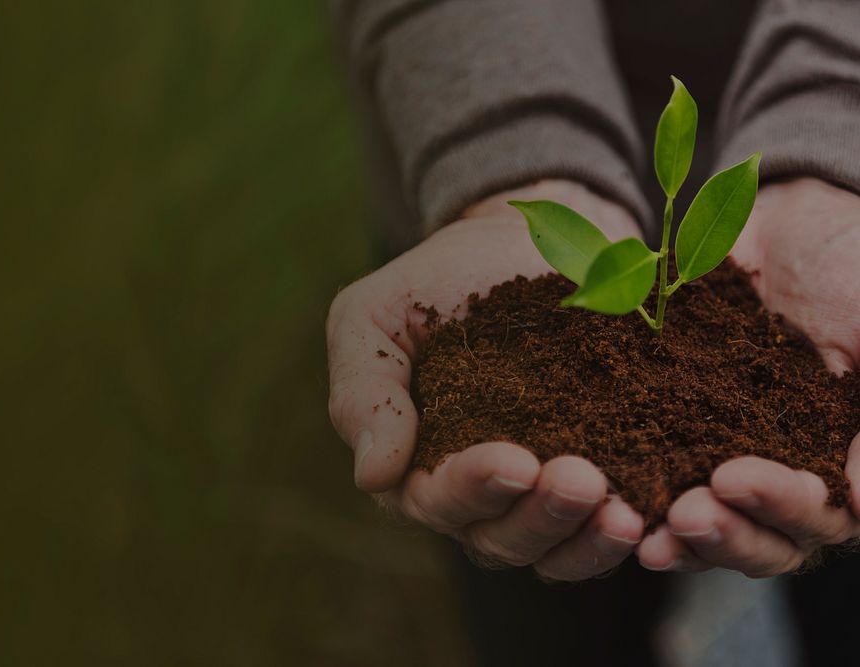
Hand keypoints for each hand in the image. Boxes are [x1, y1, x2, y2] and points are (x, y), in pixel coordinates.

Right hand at [327, 180, 645, 578]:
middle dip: (539, 517)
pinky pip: (604, 527)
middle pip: (500, 539)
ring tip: (622, 512)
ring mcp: (537, 491)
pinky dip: (624, 530)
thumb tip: (374, 475)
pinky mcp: (596, 472)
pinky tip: (651, 513)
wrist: (516, 243)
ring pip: (555, 549)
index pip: (436, 499)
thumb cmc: (432, 283)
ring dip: (586, 538)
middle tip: (581, 481)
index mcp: (416, 463)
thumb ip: (364, 392)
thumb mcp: (372, 319)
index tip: (513, 461)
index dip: (473, 488)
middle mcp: (477, 494)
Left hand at [637, 178, 859, 576]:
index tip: (736, 478)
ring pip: (714, 522)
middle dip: (727, 534)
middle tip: (686, 513)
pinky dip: (642, 495)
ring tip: (648, 536)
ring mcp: (734, 457)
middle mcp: (792, 474)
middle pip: (766, 540)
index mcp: (844, 462)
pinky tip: (613, 502)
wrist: (788, 222)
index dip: (783, 509)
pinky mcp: (681, 434)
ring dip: (683, 534)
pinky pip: (662, 476)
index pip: (823, 518)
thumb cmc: (854, 267)